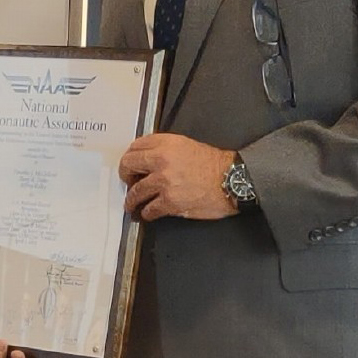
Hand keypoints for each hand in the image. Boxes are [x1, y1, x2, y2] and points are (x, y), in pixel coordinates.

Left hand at [120, 133, 239, 221]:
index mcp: (166, 144)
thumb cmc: (214, 164)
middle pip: (128, 165)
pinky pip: (149, 210)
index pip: (135, 147)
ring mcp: (164, 182)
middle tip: (128, 183)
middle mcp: (162, 160)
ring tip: (132, 204)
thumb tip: (147, 158)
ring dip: (132, 200)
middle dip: (125, 176)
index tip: (130, 165)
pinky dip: (147, 213)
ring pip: (135, 192)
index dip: (130, 157)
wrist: (232, 180)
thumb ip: (165, 149)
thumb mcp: (187, 145)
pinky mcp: (170, 201)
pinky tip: (148, 213)